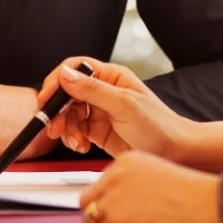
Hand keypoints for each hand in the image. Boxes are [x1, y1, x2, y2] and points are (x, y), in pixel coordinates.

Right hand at [38, 57, 193, 159]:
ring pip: (68, 114)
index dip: (56, 82)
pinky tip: (81, 146)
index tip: (46, 99)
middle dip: (58, 111)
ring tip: (75, 142)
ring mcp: (100, 111)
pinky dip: (73, 138)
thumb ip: (93, 90)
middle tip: (54, 128)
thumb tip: (65, 74)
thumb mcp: (124, 105)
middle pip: (67, 94)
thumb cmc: (159, 126)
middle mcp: (103, 91)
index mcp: (111, 77)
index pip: (75, 69)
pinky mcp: (98, 131)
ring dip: (66, 128)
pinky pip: (75, 130)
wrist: (176, 153)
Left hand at [79, 151, 222, 222]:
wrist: (212, 206)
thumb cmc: (196, 195)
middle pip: (88, 201)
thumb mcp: (158, 173)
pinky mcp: (117, 222)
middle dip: (101, 215)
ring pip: (93, 221)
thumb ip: (134, 182)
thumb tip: (120, 202)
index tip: (123, 211)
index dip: (110, 201)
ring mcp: (113, 198)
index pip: (100, 184)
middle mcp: (115, 175)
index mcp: (125, 160)